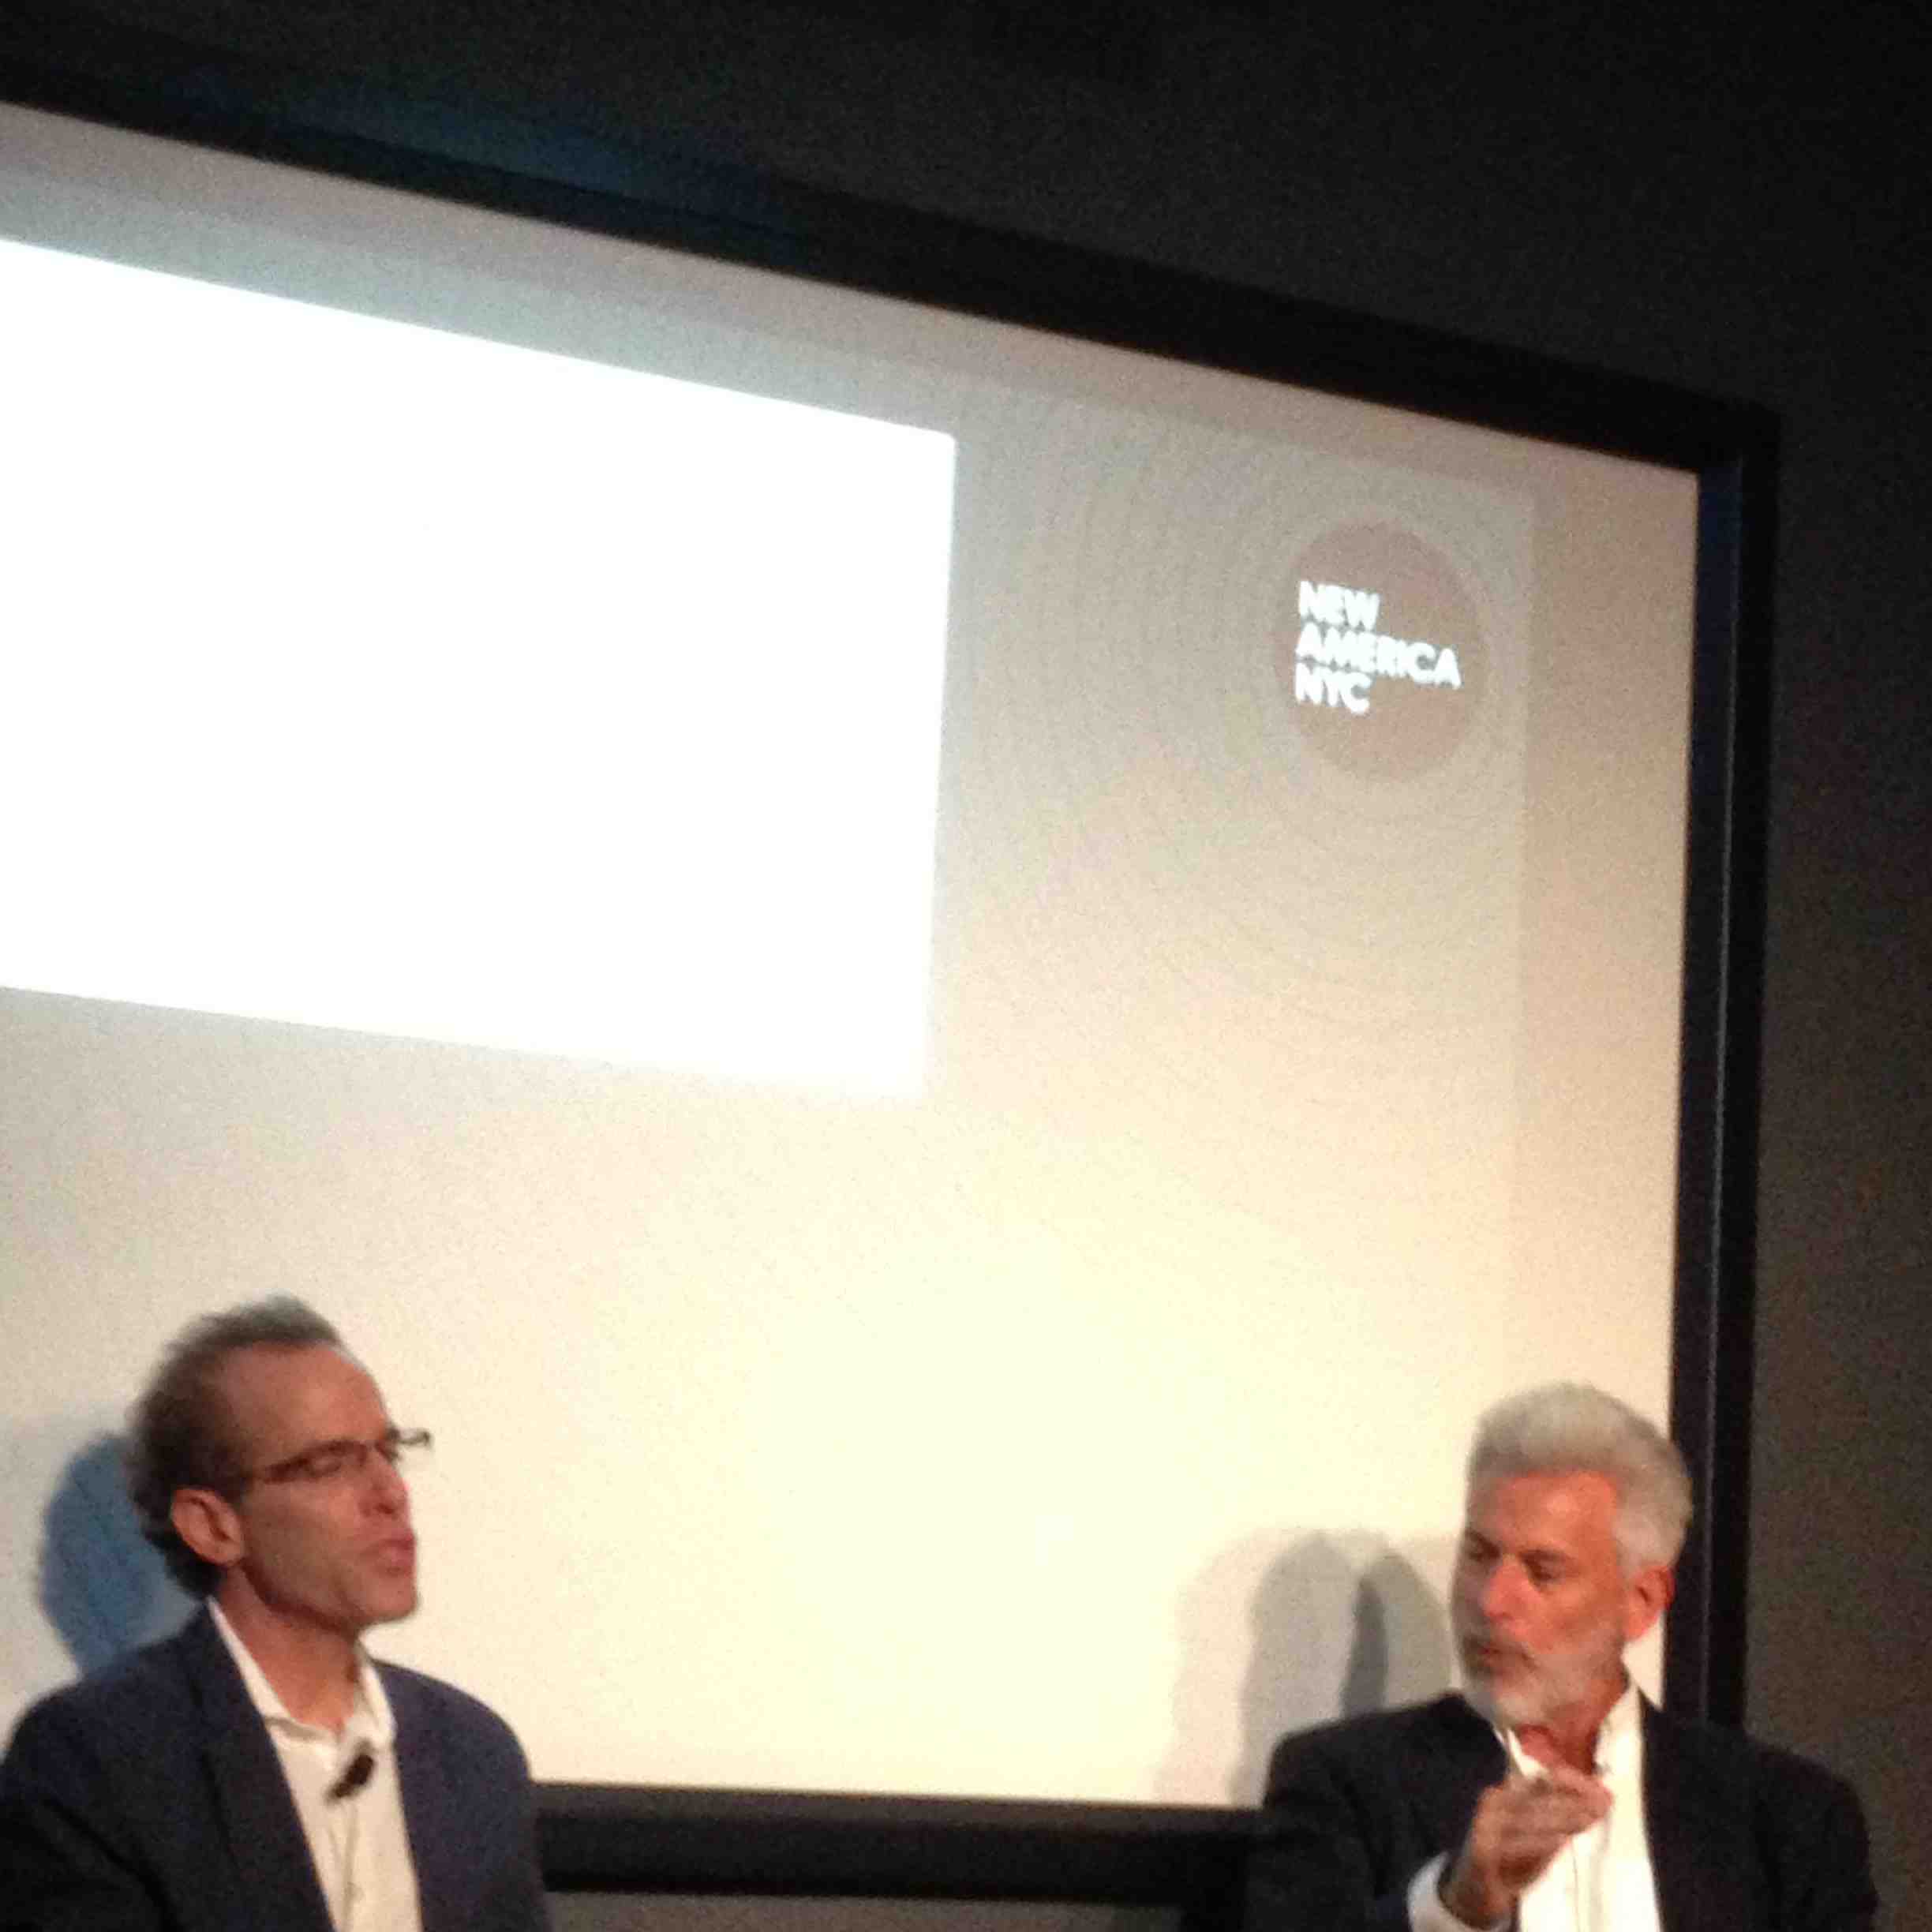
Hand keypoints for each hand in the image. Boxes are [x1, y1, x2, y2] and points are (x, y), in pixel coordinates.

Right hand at [1439, 1766, 1610, 1925]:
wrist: (1474, 1893)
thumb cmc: (1511, 1863)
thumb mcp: (1539, 1841)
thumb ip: (1562, 1824)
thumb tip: (1595, 1806)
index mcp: (1508, 1794)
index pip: (1544, 1779)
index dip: (1574, 1783)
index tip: (1601, 1791)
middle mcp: (1494, 1802)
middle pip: (1539, 1796)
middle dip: (1574, 1801)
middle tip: (1602, 1806)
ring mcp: (1485, 1824)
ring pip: (1529, 1816)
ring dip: (1562, 1818)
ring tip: (1587, 1819)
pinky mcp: (1481, 1849)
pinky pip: (1515, 1843)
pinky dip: (1539, 1842)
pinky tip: (1559, 1840)